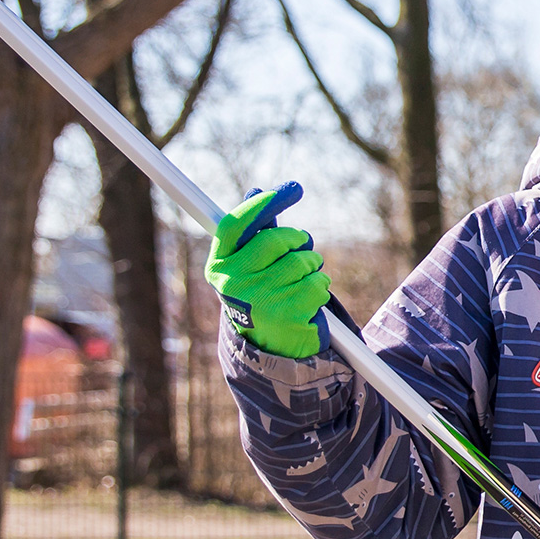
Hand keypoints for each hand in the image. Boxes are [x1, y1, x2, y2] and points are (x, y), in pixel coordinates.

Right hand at [207, 182, 330, 358]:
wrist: (270, 348)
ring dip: (311, 266)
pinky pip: (317, 282)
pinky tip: (310, 299)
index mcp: (219, 265)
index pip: (235, 224)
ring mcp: (259, 300)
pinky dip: (320, 286)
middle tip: (303, 248)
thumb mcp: (251, 264)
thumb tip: (256, 190)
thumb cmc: (261, 295)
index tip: (292, 190)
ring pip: (302, 261)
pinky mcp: (287, 315)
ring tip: (302, 280)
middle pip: (276, 240)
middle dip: (298, 240)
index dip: (263, 204)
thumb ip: (255, 231)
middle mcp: (233, 283)